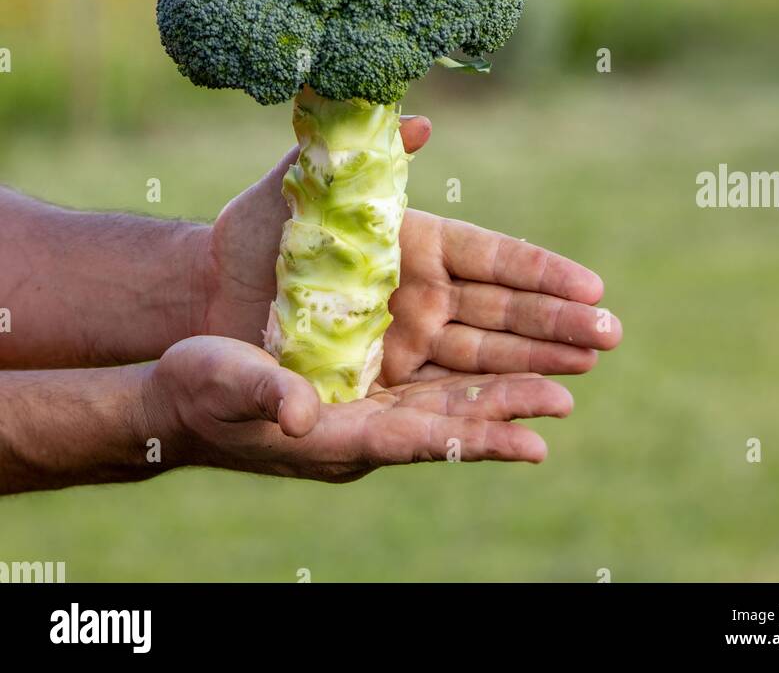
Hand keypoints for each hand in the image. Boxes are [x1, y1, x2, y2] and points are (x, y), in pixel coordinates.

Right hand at [143, 336, 571, 481]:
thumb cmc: (198, 390)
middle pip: (447, 423)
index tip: (532, 440)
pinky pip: (424, 388)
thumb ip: (267, 396)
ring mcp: (363, 412)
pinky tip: (498, 373)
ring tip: (555, 387)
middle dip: (504, 411)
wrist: (179, 398)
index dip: (475, 438)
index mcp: (337, 438)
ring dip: (496, 396)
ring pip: (444, 403)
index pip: (420, 440)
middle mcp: (362, 430)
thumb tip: (300, 414)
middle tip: (564, 399)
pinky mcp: (358, 393)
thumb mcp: (228, 385)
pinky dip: (464, 384)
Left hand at [199, 117, 621, 383]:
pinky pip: (448, 397)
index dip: (541, 271)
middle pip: (504, 310)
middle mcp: (423, 294)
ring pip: (487, 356)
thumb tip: (419, 124)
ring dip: (538, 364)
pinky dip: (492, 407)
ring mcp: (409, 341)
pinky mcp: (386, 382)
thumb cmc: (259, 226)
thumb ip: (364, 155)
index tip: (590, 283)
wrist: (205, 292)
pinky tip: (534, 421)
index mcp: (416, 242)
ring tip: (589, 369)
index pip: (493, 256)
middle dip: (558, 324)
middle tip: (612, 335)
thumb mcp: (308, 181)